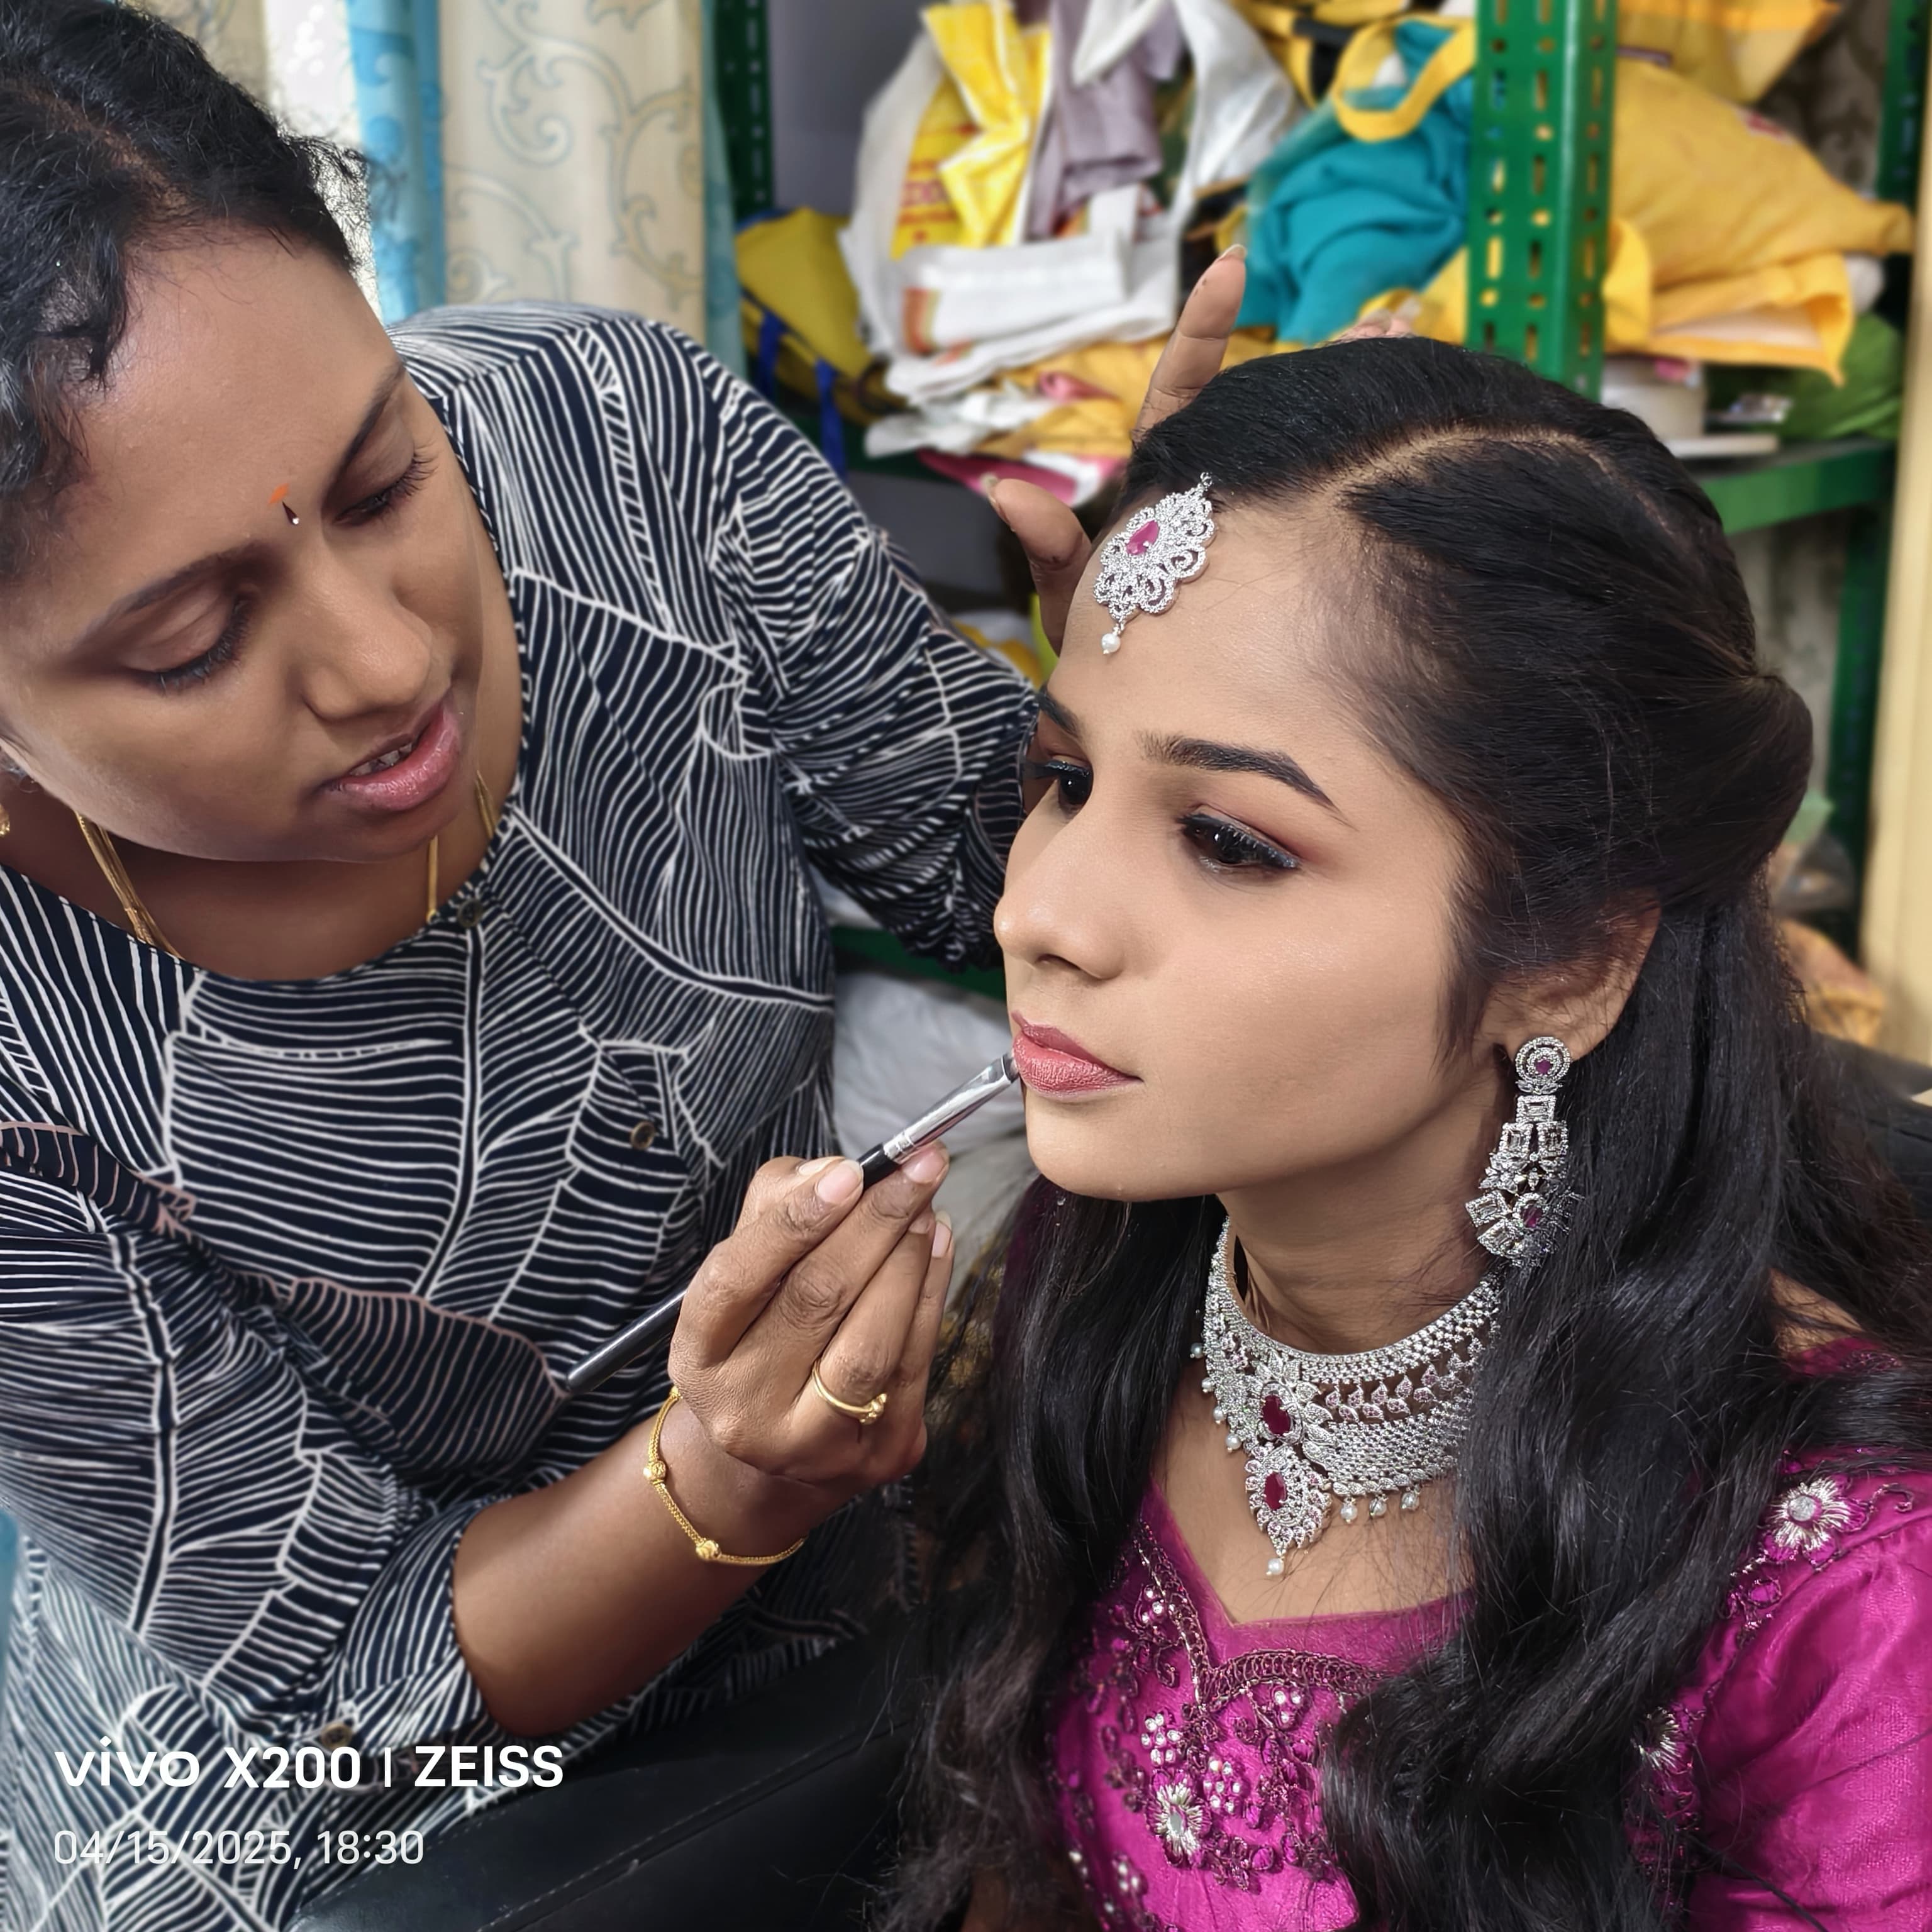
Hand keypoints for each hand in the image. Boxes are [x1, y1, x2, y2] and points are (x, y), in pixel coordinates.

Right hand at [664, 1147, 952, 1538]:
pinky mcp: (878, 1455)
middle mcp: (743, 1409)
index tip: (851, 1172)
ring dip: (908, 1261)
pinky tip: (938, 1248)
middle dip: (874, 1224)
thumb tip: (838, 1170)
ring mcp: (812, 1443)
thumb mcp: (748, 1270)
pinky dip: (931, 1294)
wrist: (780, 1453)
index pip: (735, 1280)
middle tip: (917, 1168)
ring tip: (925, 1208)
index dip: (795, 1221)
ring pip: (871, 1343)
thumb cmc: (763, 1334)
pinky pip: (913, 1363)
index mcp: (698, 1355)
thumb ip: (779, 1206)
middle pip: (815, 1302)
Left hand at [991, 255, 1412, 652]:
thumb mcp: (1071, 606)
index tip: (1231, 269)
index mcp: (1161, 490)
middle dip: (1325, 363)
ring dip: (1359, 405)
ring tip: (1416, 361)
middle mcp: (1212, 494)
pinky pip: (1325, 505)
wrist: (1138, 721)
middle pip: (1269, 410)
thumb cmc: (1098, 661)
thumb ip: (1048, 550)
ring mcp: (1253, 523)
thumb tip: (1003, 491)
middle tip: (1384, 325)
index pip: (1182, 398)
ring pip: (1307, 448)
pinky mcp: (1284, 559)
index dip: (1204, 333)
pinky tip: (1422, 449)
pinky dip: (1367, 472)